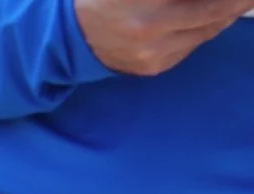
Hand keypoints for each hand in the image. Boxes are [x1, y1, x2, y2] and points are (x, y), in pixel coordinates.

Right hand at [74, 0, 243, 74]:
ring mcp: (152, 53)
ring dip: (227, 13)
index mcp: (144, 4)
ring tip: (239, 2)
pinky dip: (207, 28)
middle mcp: (150, 28)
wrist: (75, 32)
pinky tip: (214, 16)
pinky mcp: (153, 67)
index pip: (204, 2)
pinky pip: (193, 45)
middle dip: (236, 1)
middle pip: (213, 11)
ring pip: (208, 30)